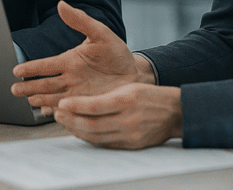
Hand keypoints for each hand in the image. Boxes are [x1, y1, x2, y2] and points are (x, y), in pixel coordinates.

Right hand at [11, 0, 152, 110]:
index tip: (16, 70)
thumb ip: (81, 21)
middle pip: (44, 83)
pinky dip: (59, 113)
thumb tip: (62, 4)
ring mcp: (77, 93)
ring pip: (53, 97)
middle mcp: (69, 78)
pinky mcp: (86, 105)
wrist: (135, 74)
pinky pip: (69, 110)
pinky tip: (50, 114)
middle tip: (14, 90)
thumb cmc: (116, 54)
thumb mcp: (101, 34)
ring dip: (41, 100)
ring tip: (28, 102)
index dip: (31, 68)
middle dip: (29, 86)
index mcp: (69, 61)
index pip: (46, 65)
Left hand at [53, 82, 182, 149]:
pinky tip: (80, 132)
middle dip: (71, 120)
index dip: (75, 106)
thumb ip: (105, 95)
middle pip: (92, 125)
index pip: (94, 106)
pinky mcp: (131, 145)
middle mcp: (128, 119)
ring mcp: (130, 135)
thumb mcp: (128, 87)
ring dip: (77, 131)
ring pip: (96, 137)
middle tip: (57, 115)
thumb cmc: (149, 96)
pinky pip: (105, 144)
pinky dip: (90, 138)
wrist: (174, 112)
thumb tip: (78, 102)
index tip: (61, 104)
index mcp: (127, 100)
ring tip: (65, 123)